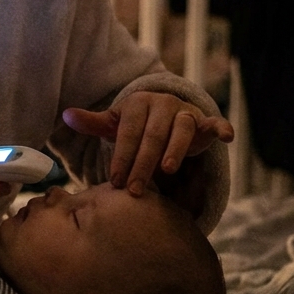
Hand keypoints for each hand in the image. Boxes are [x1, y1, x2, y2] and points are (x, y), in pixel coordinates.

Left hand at [62, 91, 232, 198]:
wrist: (164, 116)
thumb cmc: (135, 125)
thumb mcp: (115, 124)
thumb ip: (93, 123)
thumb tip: (66, 115)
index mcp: (138, 103)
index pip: (128, 132)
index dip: (122, 156)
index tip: (116, 181)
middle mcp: (163, 104)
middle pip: (153, 135)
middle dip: (143, 164)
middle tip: (135, 190)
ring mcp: (185, 112)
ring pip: (182, 128)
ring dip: (175, 149)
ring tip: (167, 170)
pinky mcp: (204, 121)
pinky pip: (214, 122)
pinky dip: (221, 127)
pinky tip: (226, 137)